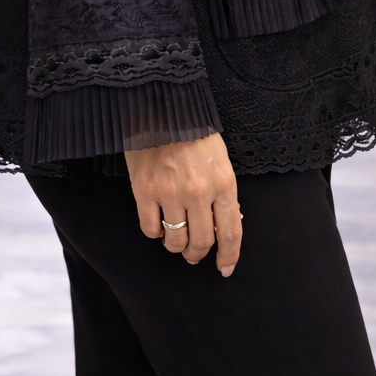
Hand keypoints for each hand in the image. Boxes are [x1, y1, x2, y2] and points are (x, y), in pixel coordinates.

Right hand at [125, 132, 241, 276]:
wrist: (163, 106)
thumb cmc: (195, 132)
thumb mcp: (220, 160)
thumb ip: (223, 193)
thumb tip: (221, 225)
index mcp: (223, 183)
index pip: (230, 232)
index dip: (229, 256)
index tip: (225, 268)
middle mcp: (198, 191)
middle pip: (201, 242)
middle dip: (198, 254)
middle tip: (194, 254)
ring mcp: (169, 192)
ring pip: (175, 240)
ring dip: (176, 246)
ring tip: (174, 239)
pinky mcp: (144, 189)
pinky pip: (150, 228)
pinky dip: (155, 232)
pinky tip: (158, 222)